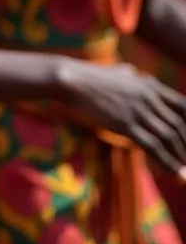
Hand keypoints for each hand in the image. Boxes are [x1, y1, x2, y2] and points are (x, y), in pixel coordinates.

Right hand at [57, 59, 185, 177]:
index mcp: (150, 85)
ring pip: (168, 137)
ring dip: (179, 157)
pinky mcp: (124, 124)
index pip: (183, 106)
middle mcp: (149, 97)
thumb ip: (129, 73)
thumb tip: (131, 72)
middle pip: (179, 125)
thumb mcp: (116, 70)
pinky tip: (174, 173)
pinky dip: (166, 162)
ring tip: (184, 172)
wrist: (70, 80)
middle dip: (185, 145)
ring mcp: (138, 110)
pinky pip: (152, 146)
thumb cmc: (88, 77)